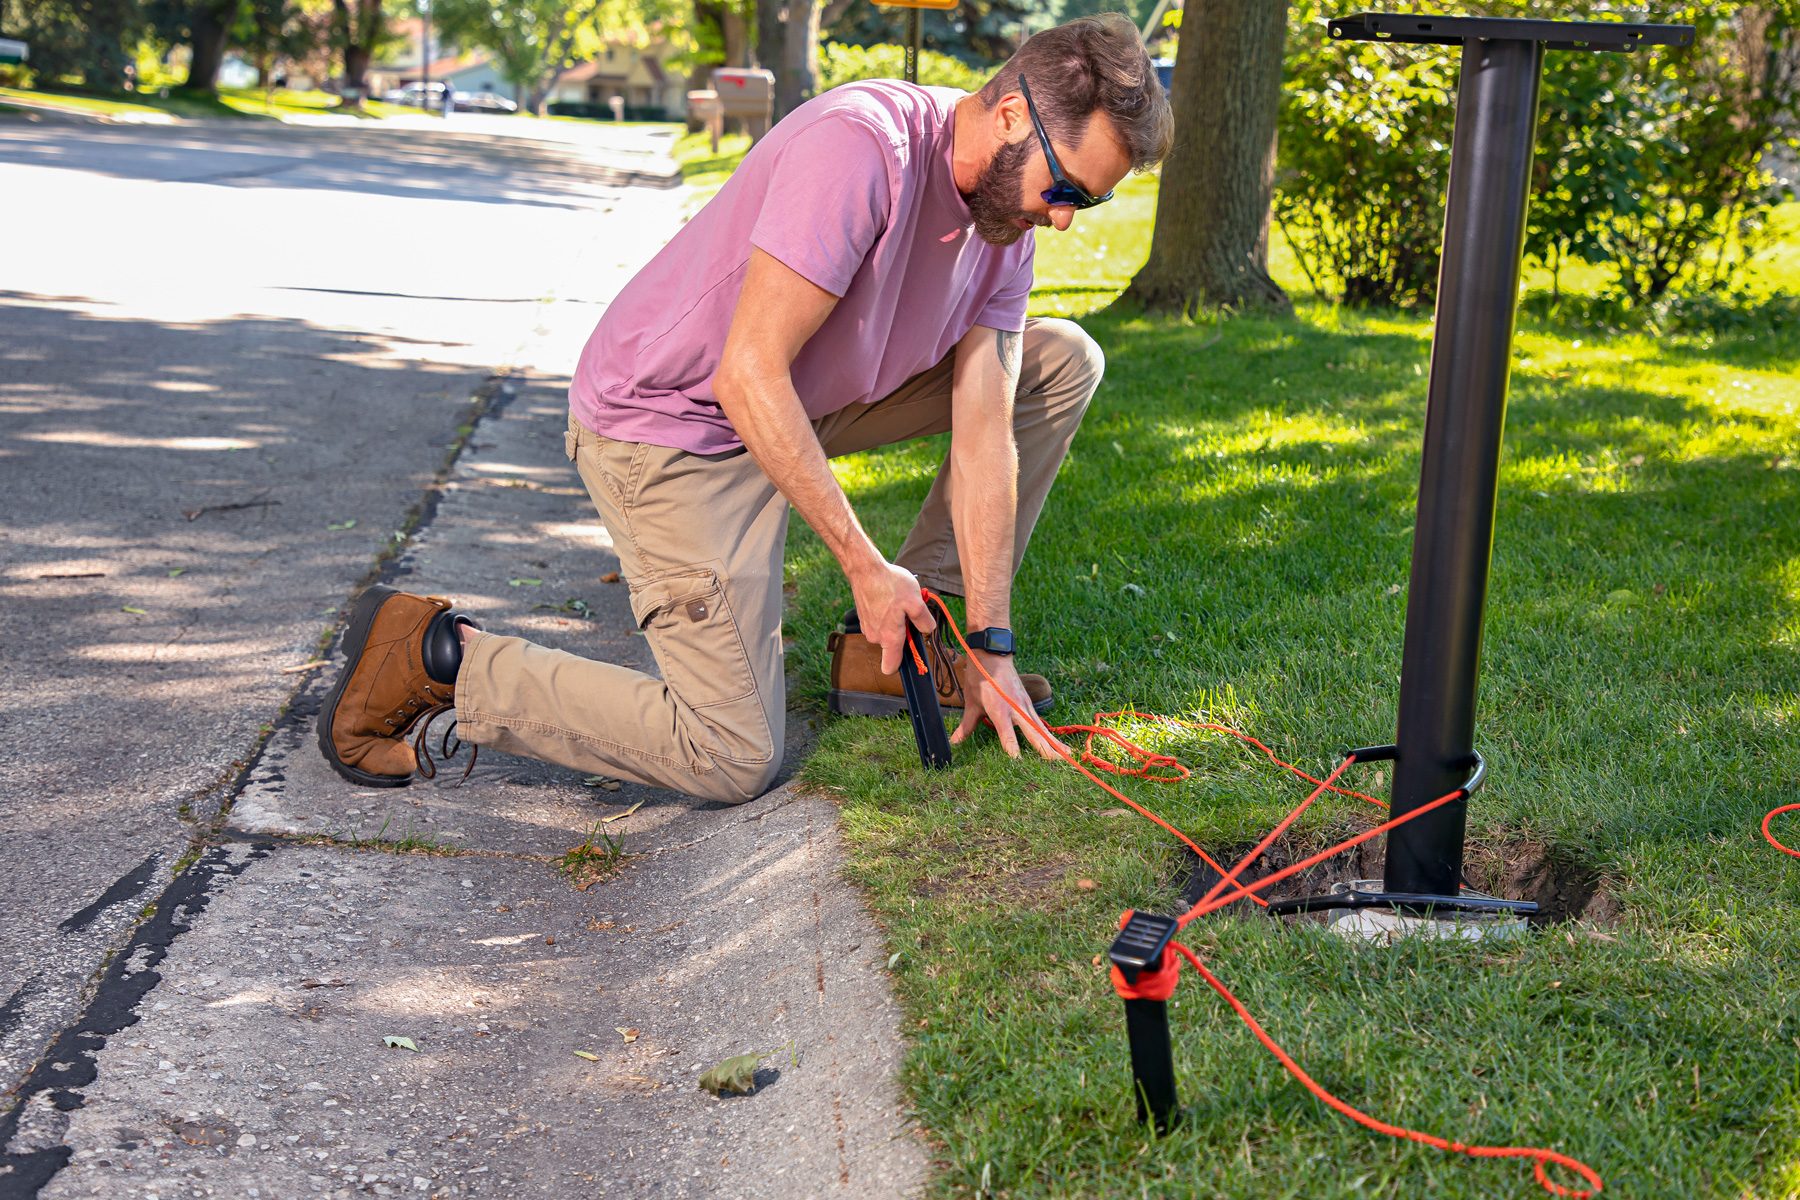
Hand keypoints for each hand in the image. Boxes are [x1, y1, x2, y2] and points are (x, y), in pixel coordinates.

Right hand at [848, 559, 934, 674]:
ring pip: (886, 633)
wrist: (865, 569)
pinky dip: (886, 614)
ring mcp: (868, 628)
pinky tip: (889, 598)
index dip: (903, 665)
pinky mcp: (864, 618)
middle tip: (909, 612)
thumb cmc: (889, 584)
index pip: (891, 667)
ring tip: (898, 602)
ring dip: (895, 622)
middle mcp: (876, 637)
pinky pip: (880, 623)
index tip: (913, 654)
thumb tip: (928, 630)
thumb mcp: (916, 601)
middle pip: (893, 646)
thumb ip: (924, 621)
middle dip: (904, 633)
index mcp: (889, 638)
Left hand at [951, 652, 1066, 761]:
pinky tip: (1060, 745)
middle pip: (1033, 731)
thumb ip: (966, 725)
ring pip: (1041, 728)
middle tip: (1056, 760)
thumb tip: (955, 742)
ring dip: (1054, 742)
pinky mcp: (1029, 704)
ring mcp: (1025, 705)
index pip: (1006, 732)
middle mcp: (1015, 708)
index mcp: (999, 709)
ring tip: (1066, 755)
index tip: (1016, 759)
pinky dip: (1050, 734)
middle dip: (1044, 747)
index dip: (1011, 745)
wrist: (993, 654)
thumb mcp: (971, 702)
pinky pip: (1041, 722)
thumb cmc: (980, 678)